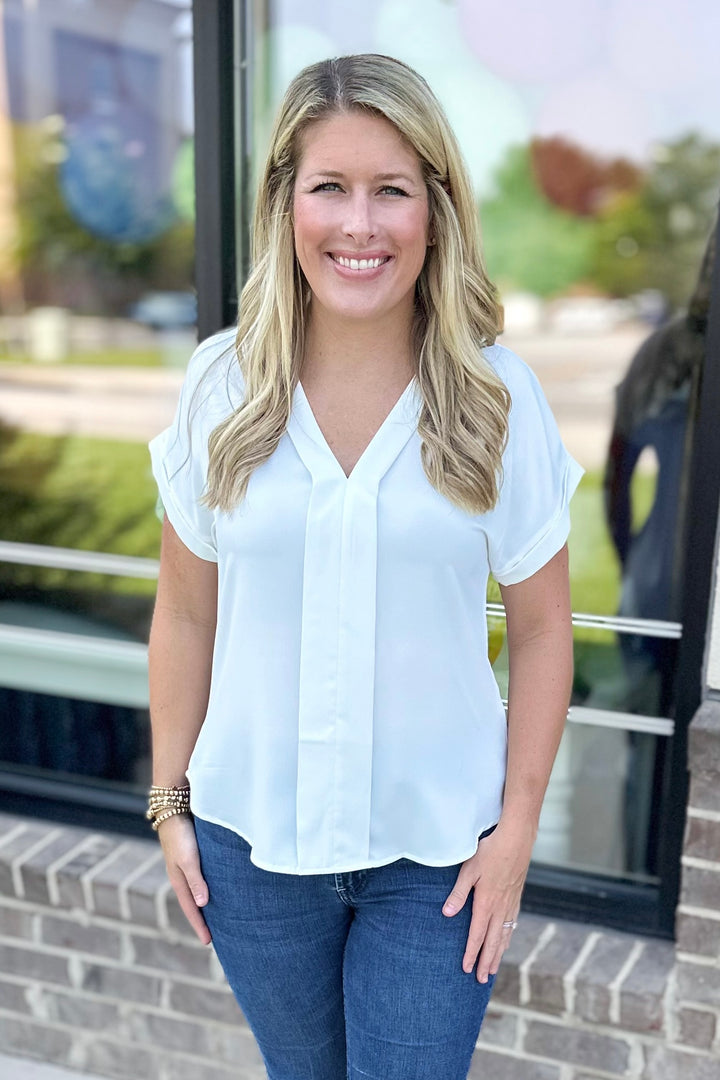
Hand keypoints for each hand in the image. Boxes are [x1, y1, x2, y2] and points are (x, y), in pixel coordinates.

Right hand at [157, 814, 211, 944]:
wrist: (173, 808)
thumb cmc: (181, 834)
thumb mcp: (188, 859)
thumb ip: (196, 880)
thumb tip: (203, 904)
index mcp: (179, 880)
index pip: (191, 909)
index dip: (200, 926)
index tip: (209, 942)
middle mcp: (182, 875)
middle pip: (194, 903)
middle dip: (203, 919)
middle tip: (216, 935)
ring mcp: (187, 865)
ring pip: (198, 890)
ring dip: (207, 904)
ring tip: (220, 916)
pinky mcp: (193, 855)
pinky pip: (202, 878)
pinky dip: (208, 888)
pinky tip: (218, 888)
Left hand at [441, 820, 533, 982]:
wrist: (517, 840)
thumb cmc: (490, 851)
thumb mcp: (469, 869)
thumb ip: (458, 893)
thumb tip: (447, 914)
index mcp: (486, 903)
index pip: (477, 935)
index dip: (471, 953)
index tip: (466, 969)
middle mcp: (500, 908)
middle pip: (492, 942)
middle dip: (486, 962)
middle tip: (481, 980)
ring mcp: (510, 903)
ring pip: (504, 936)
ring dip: (498, 954)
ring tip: (493, 969)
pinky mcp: (516, 897)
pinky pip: (512, 924)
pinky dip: (507, 938)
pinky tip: (506, 941)